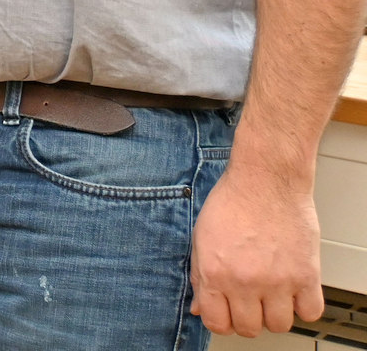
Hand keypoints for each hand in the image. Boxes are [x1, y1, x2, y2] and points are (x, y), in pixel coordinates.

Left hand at [190, 158, 323, 336]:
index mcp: (215, 274)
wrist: (266, 180)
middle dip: (247, 318)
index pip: (217, 323)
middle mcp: (245, 282)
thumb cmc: (233, 203)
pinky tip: (293, 290)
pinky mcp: (306, 275)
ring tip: (272, 293)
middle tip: (250, 301)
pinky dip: (303, 306)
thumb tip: (199, 308)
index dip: (221, 320)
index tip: (227, 312)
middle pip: (249, 328)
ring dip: (275, 313)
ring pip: (279, 325)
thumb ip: (200, 277)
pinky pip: (310, 313)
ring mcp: (278, 281)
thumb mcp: (202, 238)